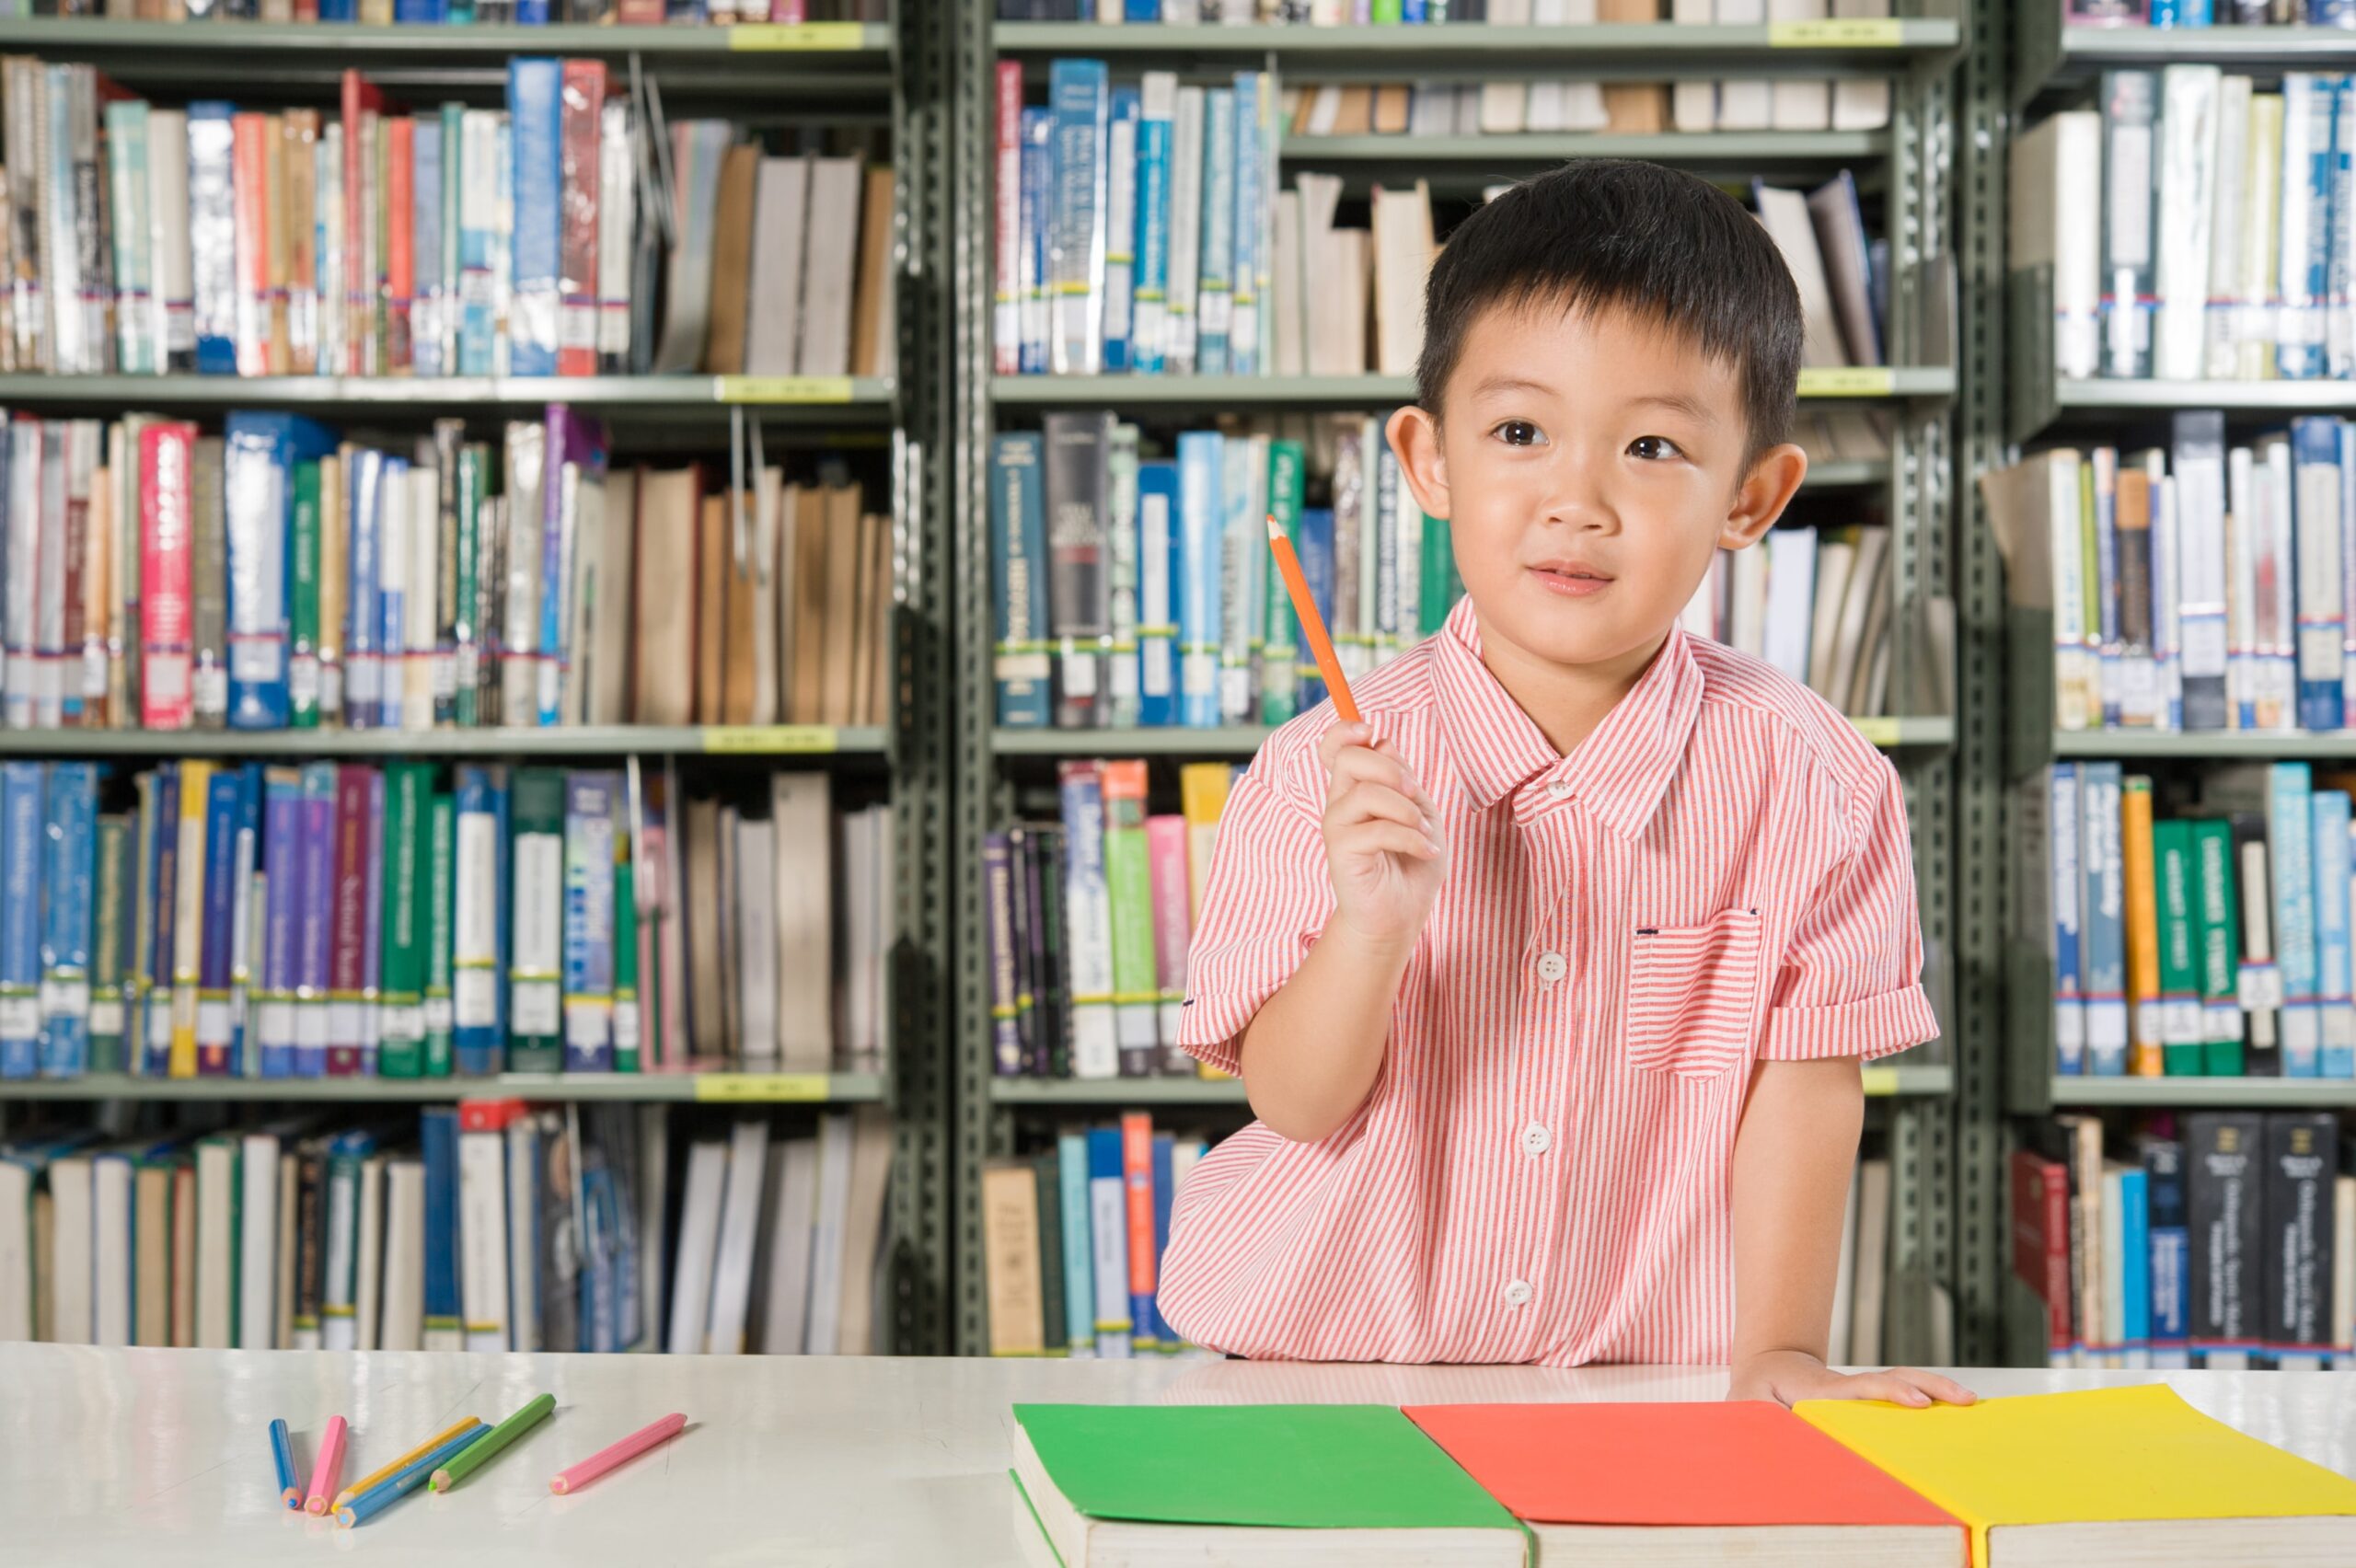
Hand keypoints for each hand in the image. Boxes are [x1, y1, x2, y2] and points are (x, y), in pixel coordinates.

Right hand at [1316, 721, 1446, 950]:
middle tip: (1415, 794)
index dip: (1345, 730)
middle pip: (1350, 758)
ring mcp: (1337, 827)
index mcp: (1356, 789)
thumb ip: (1402, 779)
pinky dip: (1411, 838)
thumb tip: (1383, 741)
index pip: (1335, 747)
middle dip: (1390, 768)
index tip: (1369, 730)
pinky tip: (1426, 851)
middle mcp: (1340, 804)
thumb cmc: (1410, 866)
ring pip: (1366, 793)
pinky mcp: (1341, 853)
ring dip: (1406, 810)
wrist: (1401, 916)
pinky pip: (1377, 830)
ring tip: (1423, 834)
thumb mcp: (1419, 813)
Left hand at [1727, 1349, 1976, 1408]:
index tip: (1919, 1403)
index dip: (1892, 1393)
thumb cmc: (1755, 1390)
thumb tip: (1777, 1424)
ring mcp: (1859, 1392)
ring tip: (1972, 1401)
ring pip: (1902, 1383)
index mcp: (1824, 1391)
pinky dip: (1927, 1398)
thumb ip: (1759, 1414)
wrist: (1767, 1367)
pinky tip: (1951, 1410)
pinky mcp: (1865, 1399)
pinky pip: (1898, 1396)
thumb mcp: (1748, 1402)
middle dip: (1931, 1385)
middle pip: (1894, 1379)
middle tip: (1966, 1398)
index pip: (1863, 1388)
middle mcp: (1848, 1388)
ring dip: (1936, 1389)